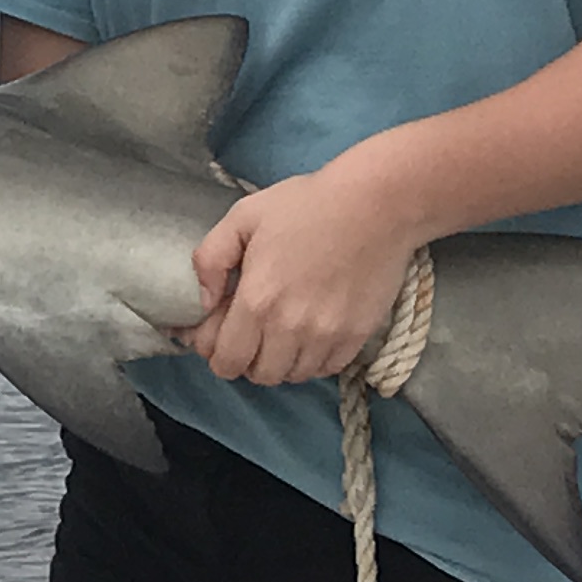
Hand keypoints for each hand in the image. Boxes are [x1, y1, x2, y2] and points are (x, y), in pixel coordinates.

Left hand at [179, 149, 428, 390]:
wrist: (376, 204)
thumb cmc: (306, 205)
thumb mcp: (243, 217)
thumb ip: (210, 260)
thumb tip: (206, 302)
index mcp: (257, 301)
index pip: (226, 362)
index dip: (215, 351)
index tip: (220, 331)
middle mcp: (290, 329)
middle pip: (259, 375)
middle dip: (247, 357)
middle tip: (251, 329)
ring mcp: (327, 337)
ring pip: (293, 376)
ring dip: (281, 360)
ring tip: (281, 329)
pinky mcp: (357, 337)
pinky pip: (326, 369)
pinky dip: (313, 359)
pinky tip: (311, 332)